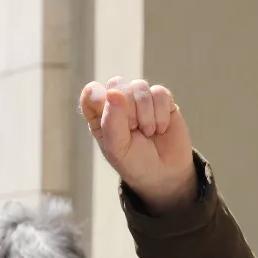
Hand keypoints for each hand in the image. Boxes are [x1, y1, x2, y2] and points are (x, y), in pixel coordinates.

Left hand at [81, 77, 197, 213]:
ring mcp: (141, 100)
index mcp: (100, 114)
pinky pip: (160, 92)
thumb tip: (115, 92)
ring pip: (140, 86)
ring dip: (145, 112)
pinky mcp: (162, 101)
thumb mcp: (117, 148)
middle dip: (127, 107)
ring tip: (148, 132)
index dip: (97, 95)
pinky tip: (161, 128)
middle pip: (117, 83)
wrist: (165, 174)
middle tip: (133, 128)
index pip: (92, 92)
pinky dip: (161, 112)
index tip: (103, 106)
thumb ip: (112, 120)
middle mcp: (119, 103)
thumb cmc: (135, 162)